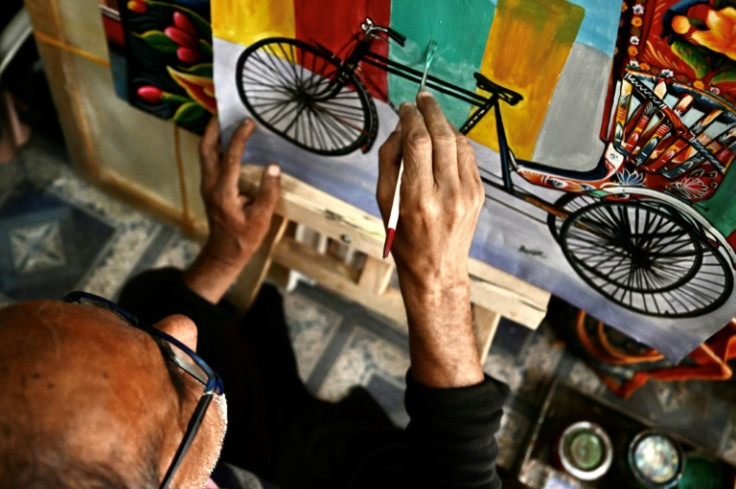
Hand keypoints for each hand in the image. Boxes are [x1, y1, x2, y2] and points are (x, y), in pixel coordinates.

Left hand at [183, 118, 280, 302]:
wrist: (224, 253)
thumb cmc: (244, 238)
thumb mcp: (261, 219)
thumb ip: (268, 193)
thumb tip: (274, 168)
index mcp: (224, 192)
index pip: (230, 157)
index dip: (239, 137)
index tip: (249, 122)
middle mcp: (211, 185)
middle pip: (206, 148)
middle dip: (213, 127)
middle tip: (224, 110)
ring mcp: (207, 186)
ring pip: (205, 153)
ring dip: (212, 134)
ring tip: (224, 119)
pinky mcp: (209, 187)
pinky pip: (209, 160)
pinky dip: (215, 146)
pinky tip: (226, 140)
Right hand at [376, 92, 484, 386]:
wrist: (437, 269)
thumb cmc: (405, 239)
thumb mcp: (385, 203)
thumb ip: (389, 162)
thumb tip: (400, 129)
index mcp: (417, 198)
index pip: (418, 143)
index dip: (411, 118)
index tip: (405, 107)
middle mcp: (446, 194)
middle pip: (442, 136)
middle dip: (431, 111)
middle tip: (422, 98)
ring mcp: (467, 194)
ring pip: (459, 143)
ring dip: (445, 123)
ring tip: (432, 115)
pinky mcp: (478, 195)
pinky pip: (469, 157)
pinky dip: (456, 141)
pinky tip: (445, 137)